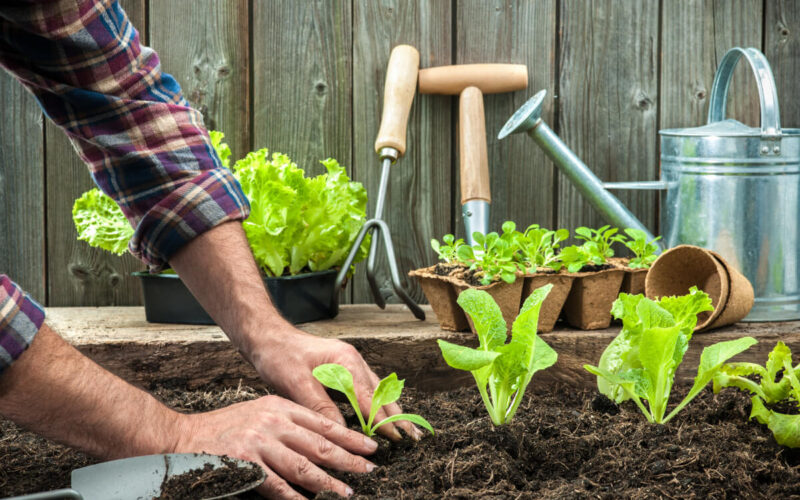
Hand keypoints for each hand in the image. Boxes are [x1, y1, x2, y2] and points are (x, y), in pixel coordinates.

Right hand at [173, 394, 376, 498]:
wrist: (183, 437)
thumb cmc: (225, 428)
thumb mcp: (261, 413)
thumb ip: (289, 425)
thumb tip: (322, 444)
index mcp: (280, 407)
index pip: (323, 422)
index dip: (349, 437)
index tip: (369, 447)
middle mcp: (273, 422)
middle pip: (319, 444)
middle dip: (348, 459)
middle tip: (369, 470)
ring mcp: (259, 443)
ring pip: (303, 466)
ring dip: (328, 482)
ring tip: (347, 492)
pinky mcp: (244, 464)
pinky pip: (277, 486)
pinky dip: (295, 497)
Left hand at [251, 328, 423, 440]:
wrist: (268, 337)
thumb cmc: (280, 356)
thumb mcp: (296, 383)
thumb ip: (321, 407)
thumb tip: (341, 431)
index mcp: (345, 361)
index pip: (370, 397)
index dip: (382, 420)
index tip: (395, 437)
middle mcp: (353, 360)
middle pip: (381, 392)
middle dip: (397, 415)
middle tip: (412, 436)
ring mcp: (350, 363)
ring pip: (377, 390)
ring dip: (390, 409)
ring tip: (405, 429)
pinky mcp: (344, 368)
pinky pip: (367, 388)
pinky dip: (377, 403)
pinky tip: (382, 414)